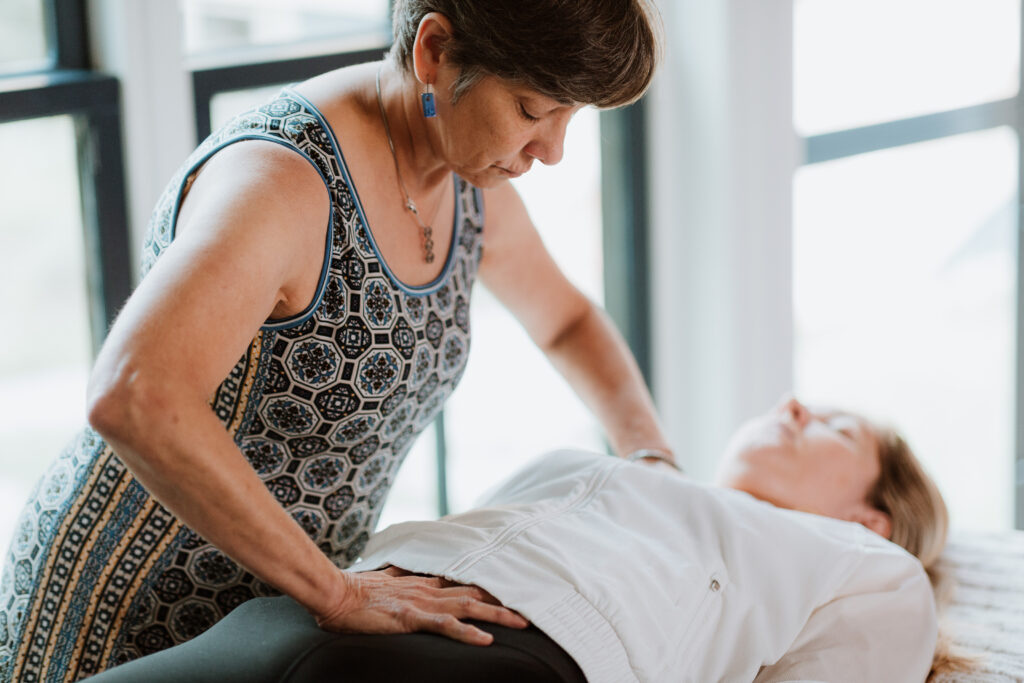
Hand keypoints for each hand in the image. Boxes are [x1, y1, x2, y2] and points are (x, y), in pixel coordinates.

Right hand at [311, 566, 529, 645]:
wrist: (335, 594)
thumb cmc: (356, 590)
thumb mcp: (385, 580)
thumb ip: (400, 576)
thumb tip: (404, 572)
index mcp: (424, 583)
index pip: (464, 582)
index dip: (489, 586)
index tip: (512, 588)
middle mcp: (429, 589)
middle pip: (475, 592)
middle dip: (504, 599)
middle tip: (532, 604)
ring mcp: (422, 602)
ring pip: (468, 607)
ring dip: (497, 614)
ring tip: (522, 623)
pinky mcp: (411, 617)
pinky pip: (445, 626)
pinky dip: (467, 633)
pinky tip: (485, 640)